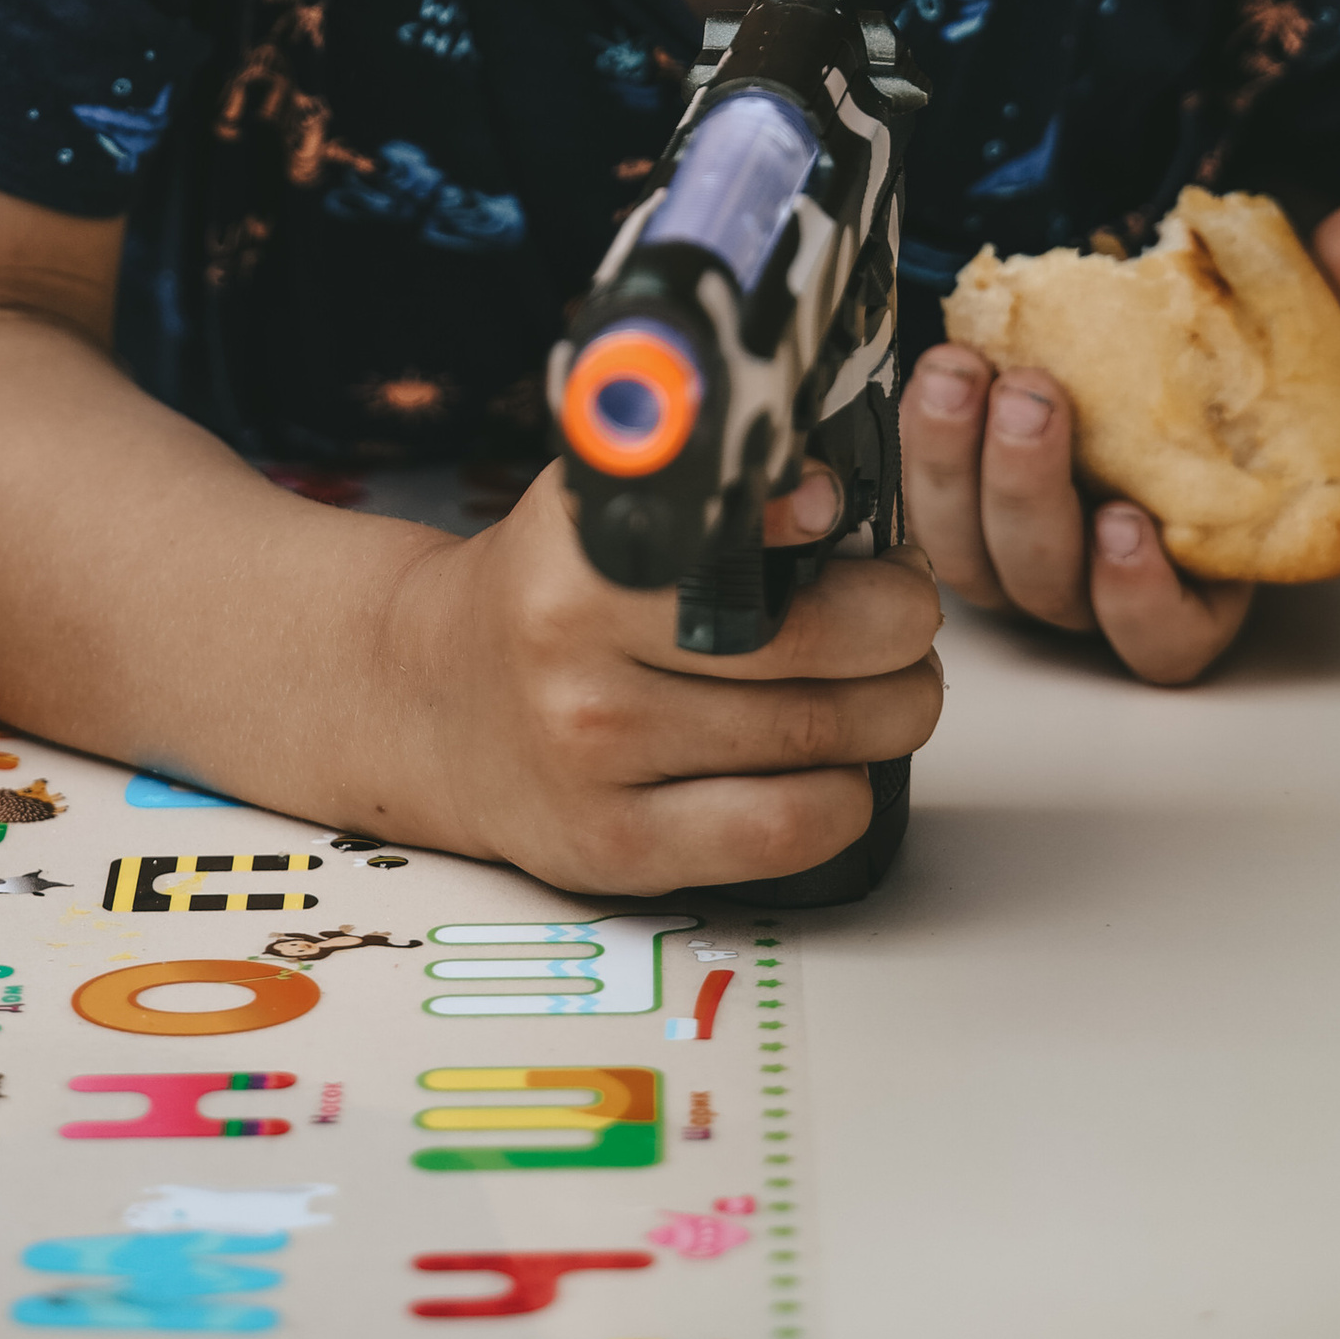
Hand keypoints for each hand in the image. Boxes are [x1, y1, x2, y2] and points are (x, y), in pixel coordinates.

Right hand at [387, 456, 943, 893]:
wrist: (432, 699)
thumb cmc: (547, 592)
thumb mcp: (602, 503)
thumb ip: (708, 487)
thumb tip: (830, 492)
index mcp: (582, 553)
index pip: (743, 535)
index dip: (834, 531)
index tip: (859, 525)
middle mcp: (579, 659)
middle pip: (813, 645)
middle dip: (900, 625)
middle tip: (907, 611)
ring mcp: (595, 764)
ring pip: (817, 740)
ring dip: (893, 709)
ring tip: (893, 682)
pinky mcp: (617, 851)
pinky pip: (783, 831)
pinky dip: (846, 797)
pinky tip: (840, 767)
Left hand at [897, 205, 1339, 686]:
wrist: (1171, 365)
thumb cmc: (1250, 390)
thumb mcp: (1306, 349)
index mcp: (1196, 584)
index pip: (1164, 641)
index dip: (1139, 602)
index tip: (1128, 526)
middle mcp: (1098, 589)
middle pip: (1048, 587)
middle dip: (1030, 494)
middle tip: (1033, 397)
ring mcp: (1023, 553)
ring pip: (971, 555)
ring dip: (956, 466)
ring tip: (967, 371)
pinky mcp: (965, 506)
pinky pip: (926, 503)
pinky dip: (923, 440)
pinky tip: (938, 369)